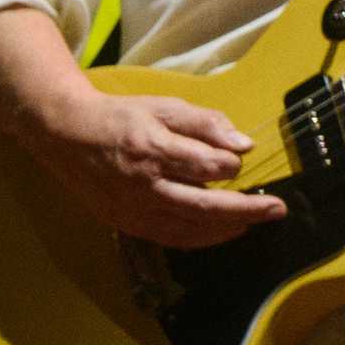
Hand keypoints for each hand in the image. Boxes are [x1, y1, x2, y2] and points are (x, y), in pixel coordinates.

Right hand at [15, 82, 287, 248]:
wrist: (68, 137)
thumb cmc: (122, 117)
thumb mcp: (165, 107)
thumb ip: (206, 124)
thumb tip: (244, 145)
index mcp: (153, 150)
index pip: (205, 166)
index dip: (230, 164)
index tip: (237, 158)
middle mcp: (143, 185)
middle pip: (202, 206)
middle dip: (245, 210)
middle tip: (276, 210)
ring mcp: (133, 210)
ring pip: (187, 229)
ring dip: (225, 229)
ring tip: (253, 223)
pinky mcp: (127, 224)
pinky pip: (169, 238)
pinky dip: (199, 238)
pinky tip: (220, 232)